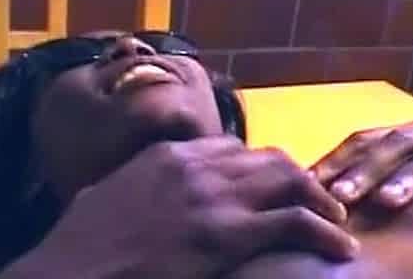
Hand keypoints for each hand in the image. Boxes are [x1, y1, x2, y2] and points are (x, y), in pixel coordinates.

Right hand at [1, 136, 357, 278]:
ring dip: (318, 197)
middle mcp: (199, 165)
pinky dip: (324, 230)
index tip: (271, 184)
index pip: (231, 146)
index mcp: (170, 153)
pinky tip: (340, 245)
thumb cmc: (82, 240)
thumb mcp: (107, 194)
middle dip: (296, 177)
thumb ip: (138, 180)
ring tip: (336, 217)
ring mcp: (216, 197)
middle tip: (314, 198)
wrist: (73, 268)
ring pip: (289, 178)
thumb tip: (143, 185)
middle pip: (268, 158)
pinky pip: (294, 222)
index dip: (258, 166)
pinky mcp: (229, 233)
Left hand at [309, 121, 412, 222]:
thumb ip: (376, 170)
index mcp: (405, 134)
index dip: (336, 159)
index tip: (308, 182)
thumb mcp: (412, 161)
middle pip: (393, 147)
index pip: (363, 141)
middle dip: (364, 170)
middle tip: (339, 193)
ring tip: (388, 201)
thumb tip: (324, 192)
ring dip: (411, 179)